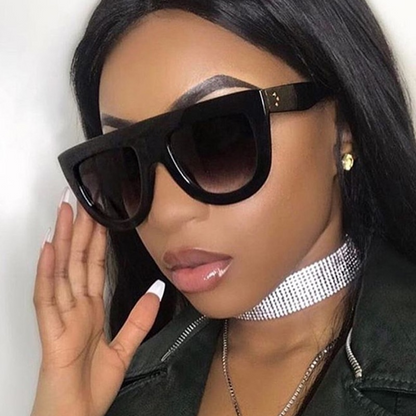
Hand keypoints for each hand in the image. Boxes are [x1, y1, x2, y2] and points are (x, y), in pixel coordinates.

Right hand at [31, 188, 164, 415]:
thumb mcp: (124, 348)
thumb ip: (139, 319)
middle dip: (80, 230)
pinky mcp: (51, 335)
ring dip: (64, 241)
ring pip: (62, 271)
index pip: (94, 267)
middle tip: (81, 199)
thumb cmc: (91, 388)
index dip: (97, 241)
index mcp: (90, 311)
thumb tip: (156, 290)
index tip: (101, 216)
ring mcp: (61, 318)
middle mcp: (74, 308)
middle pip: (77, 261)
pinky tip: (50, 250)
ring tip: (66, 212)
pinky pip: (46, 299)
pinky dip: (47, 273)